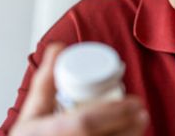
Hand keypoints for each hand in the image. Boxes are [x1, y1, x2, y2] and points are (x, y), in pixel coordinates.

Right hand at [11, 44, 148, 135]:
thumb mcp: (32, 113)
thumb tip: (59, 47)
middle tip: (142, 110)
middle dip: (129, 123)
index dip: (114, 111)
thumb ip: (46, 82)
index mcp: (47, 133)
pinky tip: (132, 133)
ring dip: (130, 135)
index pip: (85, 122)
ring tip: (142, 119)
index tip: (133, 101)